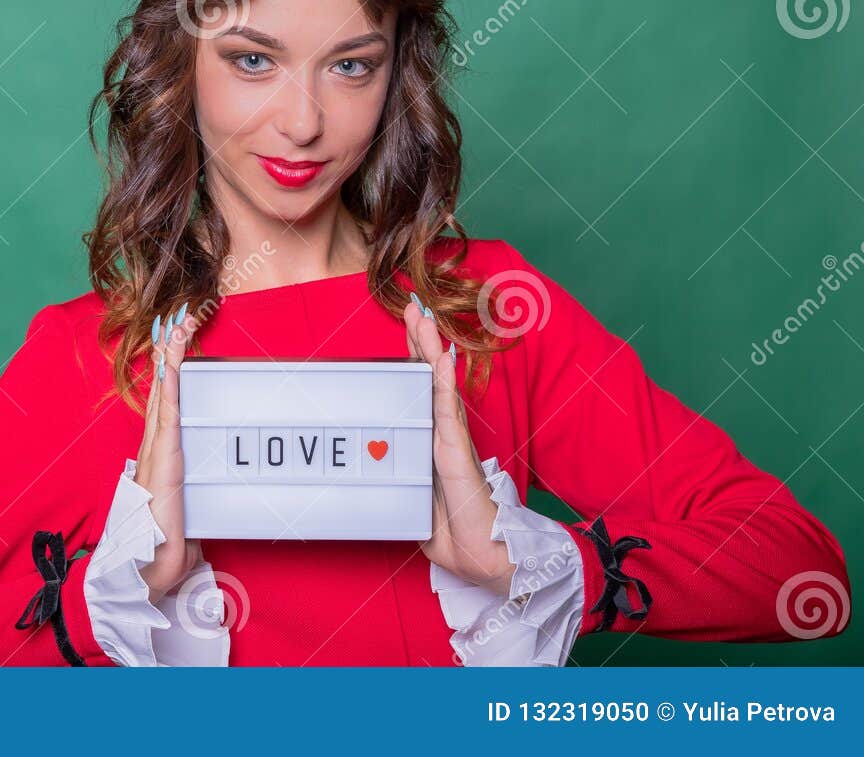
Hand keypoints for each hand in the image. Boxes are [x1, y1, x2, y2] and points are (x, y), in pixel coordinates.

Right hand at [134, 303, 203, 603]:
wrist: (144, 575)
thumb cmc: (161, 554)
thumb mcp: (185, 522)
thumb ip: (191, 510)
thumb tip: (198, 516)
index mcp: (157, 460)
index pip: (164, 407)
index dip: (168, 374)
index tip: (174, 345)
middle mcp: (153, 451)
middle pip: (161, 392)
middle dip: (168, 354)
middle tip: (176, 318)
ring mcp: (156, 454)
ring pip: (164, 396)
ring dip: (170, 359)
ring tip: (175, 326)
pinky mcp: (165, 462)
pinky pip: (169, 417)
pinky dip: (170, 387)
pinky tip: (171, 365)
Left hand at [405, 293, 513, 595]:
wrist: (485, 560)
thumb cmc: (456, 536)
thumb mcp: (417, 505)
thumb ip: (404, 486)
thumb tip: (381, 479)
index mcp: (434, 444)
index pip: (421, 394)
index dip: (415, 362)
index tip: (408, 330)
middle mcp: (445, 436)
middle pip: (430, 380)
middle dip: (422, 342)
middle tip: (414, 306)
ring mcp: (452, 442)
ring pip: (439, 387)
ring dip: (431, 350)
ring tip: (423, 317)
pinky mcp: (457, 454)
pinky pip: (447, 412)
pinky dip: (442, 383)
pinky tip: (441, 357)